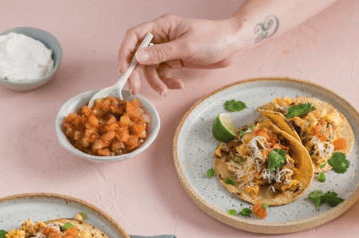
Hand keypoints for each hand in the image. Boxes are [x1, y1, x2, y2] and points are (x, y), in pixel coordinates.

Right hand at [118, 14, 240, 95]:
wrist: (233, 45)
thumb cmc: (213, 38)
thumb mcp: (186, 47)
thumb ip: (161, 53)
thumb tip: (137, 57)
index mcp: (162, 26)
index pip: (134, 37)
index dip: (126, 52)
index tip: (124, 70)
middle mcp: (162, 37)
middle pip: (140, 55)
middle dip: (138, 73)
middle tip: (136, 90)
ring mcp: (168, 49)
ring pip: (152, 68)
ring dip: (156, 81)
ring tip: (166, 91)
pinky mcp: (176, 60)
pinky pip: (164, 73)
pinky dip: (168, 81)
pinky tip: (178, 85)